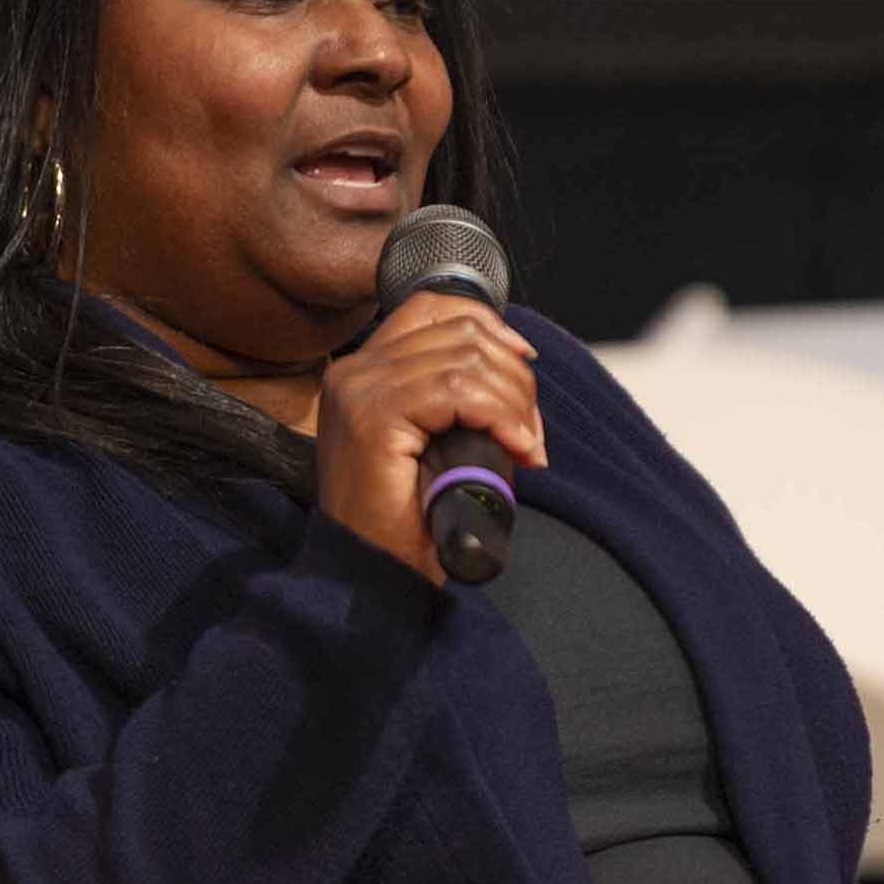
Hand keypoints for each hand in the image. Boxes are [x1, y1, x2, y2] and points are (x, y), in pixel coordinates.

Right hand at [312, 292, 544, 581]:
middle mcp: (354, 371)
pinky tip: (516, 447)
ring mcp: (359, 391)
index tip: (525, 364)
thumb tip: (518, 362)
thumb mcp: (432, 442)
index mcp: (364, 370)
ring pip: (467, 360)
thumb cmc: (405, 520)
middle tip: (529, 432)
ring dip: (514, 403)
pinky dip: (501, 416)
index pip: (434, 307)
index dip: (491, 327)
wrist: (373, 575)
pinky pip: (459, 392)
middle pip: (461, 332)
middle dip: (515, 378)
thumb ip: (453, 398)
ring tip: (525, 446)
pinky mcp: (373, 418)